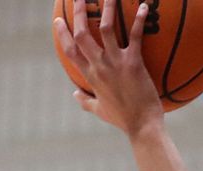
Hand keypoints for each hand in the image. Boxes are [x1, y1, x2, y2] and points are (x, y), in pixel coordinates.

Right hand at [53, 0, 163, 135]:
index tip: (59, 20)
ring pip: (106, 28)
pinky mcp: (134, 63)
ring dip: (107, 8)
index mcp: (90, 76)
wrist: (142, 127)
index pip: (70, 51)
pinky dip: (139, 20)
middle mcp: (99, 66)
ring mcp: (115, 64)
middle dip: (79, 12)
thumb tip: (74, 94)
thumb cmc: (123, 120)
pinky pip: (135, 36)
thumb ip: (85, 101)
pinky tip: (143, 6)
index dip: (63, 34)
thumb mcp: (100, 110)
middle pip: (83, 34)